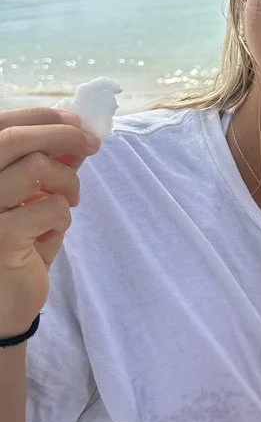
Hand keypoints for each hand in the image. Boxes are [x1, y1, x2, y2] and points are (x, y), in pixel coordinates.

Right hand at [0, 107, 99, 337]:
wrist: (2, 305)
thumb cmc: (16, 246)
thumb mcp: (31, 199)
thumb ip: (48, 166)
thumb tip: (77, 134)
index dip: (38, 116)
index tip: (74, 120)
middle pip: (12, 140)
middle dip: (60, 133)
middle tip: (90, 143)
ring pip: (36, 168)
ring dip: (67, 181)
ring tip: (71, 201)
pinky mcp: (0, 239)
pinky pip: (50, 207)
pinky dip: (63, 215)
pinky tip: (51, 232)